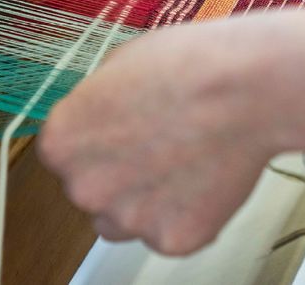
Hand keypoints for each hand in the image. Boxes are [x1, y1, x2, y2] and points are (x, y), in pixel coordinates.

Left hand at [38, 20, 280, 254]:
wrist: (244, 87)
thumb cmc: (188, 65)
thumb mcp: (119, 63)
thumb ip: (96, 103)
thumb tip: (100, 117)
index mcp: (61, 142)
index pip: (64, 156)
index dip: (98, 142)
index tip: (124, 132)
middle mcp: (83, 188)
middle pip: (93, 191)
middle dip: (120, 175)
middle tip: (161, 145)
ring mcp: (128, 219)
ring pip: (126, 220)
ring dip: (147, 201)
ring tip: (186, 161)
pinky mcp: (172, 240)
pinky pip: (170, 234)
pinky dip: (188, 214)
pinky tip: (207, 176)